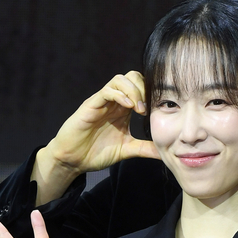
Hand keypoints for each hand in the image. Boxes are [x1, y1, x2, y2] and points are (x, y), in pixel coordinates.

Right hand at [44, 71, 159, 175]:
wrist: (73, 160)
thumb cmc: (96, 152)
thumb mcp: (127, 150)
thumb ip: (145, 148)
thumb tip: (165, 152)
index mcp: (124, 109)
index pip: (141, 87)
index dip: (152, 93)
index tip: (158, 110)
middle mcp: (115, 101)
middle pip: (133, 77)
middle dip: (144, 88)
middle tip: (147, 109)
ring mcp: (102, 102)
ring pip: (120, 79)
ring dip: (134, 91)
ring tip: (139, 109)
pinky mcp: (91, 105)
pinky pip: (106, 91)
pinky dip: (119, 95)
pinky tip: (127, 107)